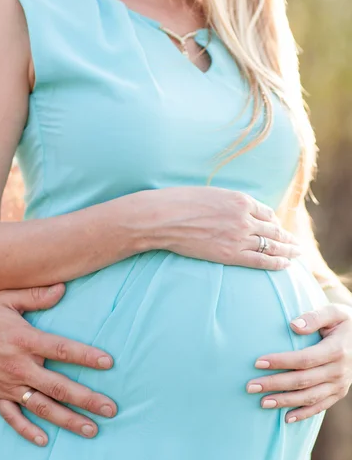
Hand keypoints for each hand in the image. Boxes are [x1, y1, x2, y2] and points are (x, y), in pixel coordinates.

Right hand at [0, 284, 116, 445]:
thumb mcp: (6, 300)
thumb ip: (35, 296)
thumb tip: (63, 288)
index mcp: (26, 341)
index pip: (62, 350)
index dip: (86, 356)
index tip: (109, 363)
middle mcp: (20, 367)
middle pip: (59, 386)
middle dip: (87, 399)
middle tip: (110, 409)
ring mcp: (7, 386)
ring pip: (42, 407)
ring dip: (67, 420)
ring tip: (91, 430)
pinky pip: (12, 418)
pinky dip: (27, 430)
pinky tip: (44, 441)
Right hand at [152, 186, 300, 269]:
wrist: (164, 218)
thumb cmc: (180, 203)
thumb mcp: (210, 194)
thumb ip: (227, 203)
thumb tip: (232, 210)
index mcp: (240, 200)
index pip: (266, 213)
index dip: (273, 222)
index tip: (276, 228)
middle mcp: (244, 218)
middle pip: (273, 229)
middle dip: (286, 237)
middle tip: (296, 244)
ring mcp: (238, 237)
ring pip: (271, 245)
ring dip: (287, 250)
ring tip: (296, 255)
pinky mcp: (230, 254)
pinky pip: (260, 260)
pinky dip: (275, 262)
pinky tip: (285, 265)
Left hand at [247, 304, 351, 421]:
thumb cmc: (343, 322)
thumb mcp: (334, 312)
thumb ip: (315, 316)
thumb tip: (294, 325)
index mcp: (337, 350)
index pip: (304, 359)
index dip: (281, 362)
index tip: (257, 362)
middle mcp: (339, 370)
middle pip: (302, 381)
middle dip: (274, 384)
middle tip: (250, 386)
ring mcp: (340, 384)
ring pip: (309, 397)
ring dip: (284, 401)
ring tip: (262, 402)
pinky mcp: (339, 393)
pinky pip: (320, 407)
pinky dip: (303, 414)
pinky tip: (285, 419)